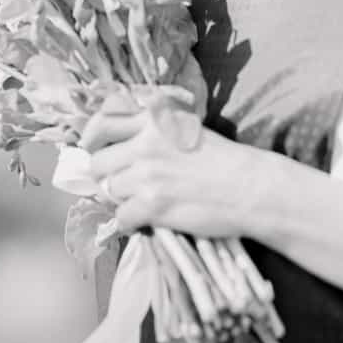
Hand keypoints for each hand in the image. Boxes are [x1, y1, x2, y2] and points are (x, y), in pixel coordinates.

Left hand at [82, 106, 271, 239]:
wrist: (251, 188)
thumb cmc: (224, 160)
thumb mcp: (186, 128)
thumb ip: (153, 128)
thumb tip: (119, 142)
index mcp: (154, 120)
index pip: (102, 123)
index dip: (91, 138)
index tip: (92, 149)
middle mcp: (145, 144)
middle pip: (98, 163)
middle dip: (107, 176)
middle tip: (125, 184)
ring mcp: (147, 175)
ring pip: (109, 191)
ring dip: (122, 199)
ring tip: (144, 202)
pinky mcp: (153, 204)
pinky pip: (121, 217)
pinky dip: (131, 222)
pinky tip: (147, 220)